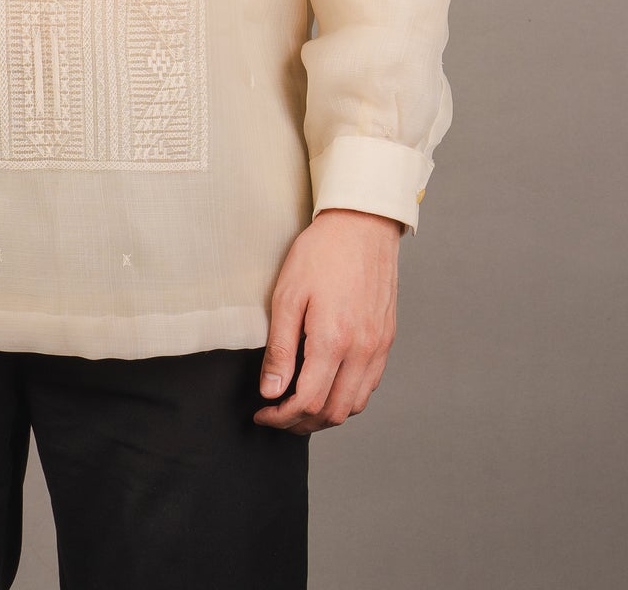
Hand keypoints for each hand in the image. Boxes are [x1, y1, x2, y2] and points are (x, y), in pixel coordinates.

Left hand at [253, 207, 400, 433]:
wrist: (362, 224)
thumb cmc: (320, 253)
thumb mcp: (287, 295)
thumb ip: (280, 349)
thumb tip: (271, 392)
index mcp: (334, 340)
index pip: (307, 402)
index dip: (281, 417)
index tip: (263, 414)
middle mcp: (362, 350)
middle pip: (333, 413)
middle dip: (301, 423)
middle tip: (277, 415)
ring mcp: (378, 346)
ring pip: (354, 405)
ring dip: (325, 415)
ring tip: (299, 406)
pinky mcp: (386, 339)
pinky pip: (369, 385)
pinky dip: (347, 397)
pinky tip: (327, 385)